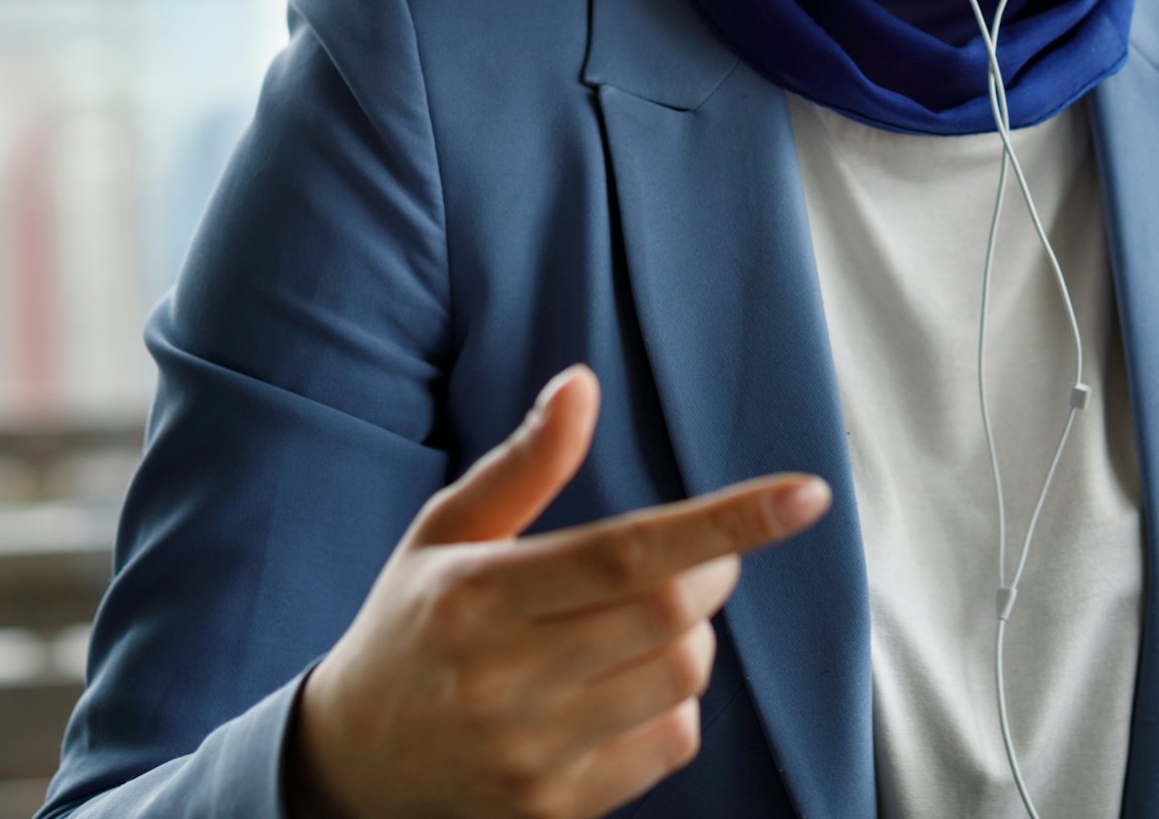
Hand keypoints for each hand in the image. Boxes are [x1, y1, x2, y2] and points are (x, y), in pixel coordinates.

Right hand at [285, 364, 832, 818]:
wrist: (351, 764)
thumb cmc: (411, 626)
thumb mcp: (445, 534)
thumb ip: (523, 465)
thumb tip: (581, 384)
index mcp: (477, 596)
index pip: (627, 550)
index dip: (727, 521)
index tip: (807, 495)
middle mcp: (503, 679)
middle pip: (671, 616)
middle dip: (708, 573)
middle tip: (690, 560)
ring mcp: (531, 754)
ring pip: (682, 678)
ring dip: (691, 638)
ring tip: (641, 626)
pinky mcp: (554, 811)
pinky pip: (672, 743)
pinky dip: (674, 705)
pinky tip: (624, 689)